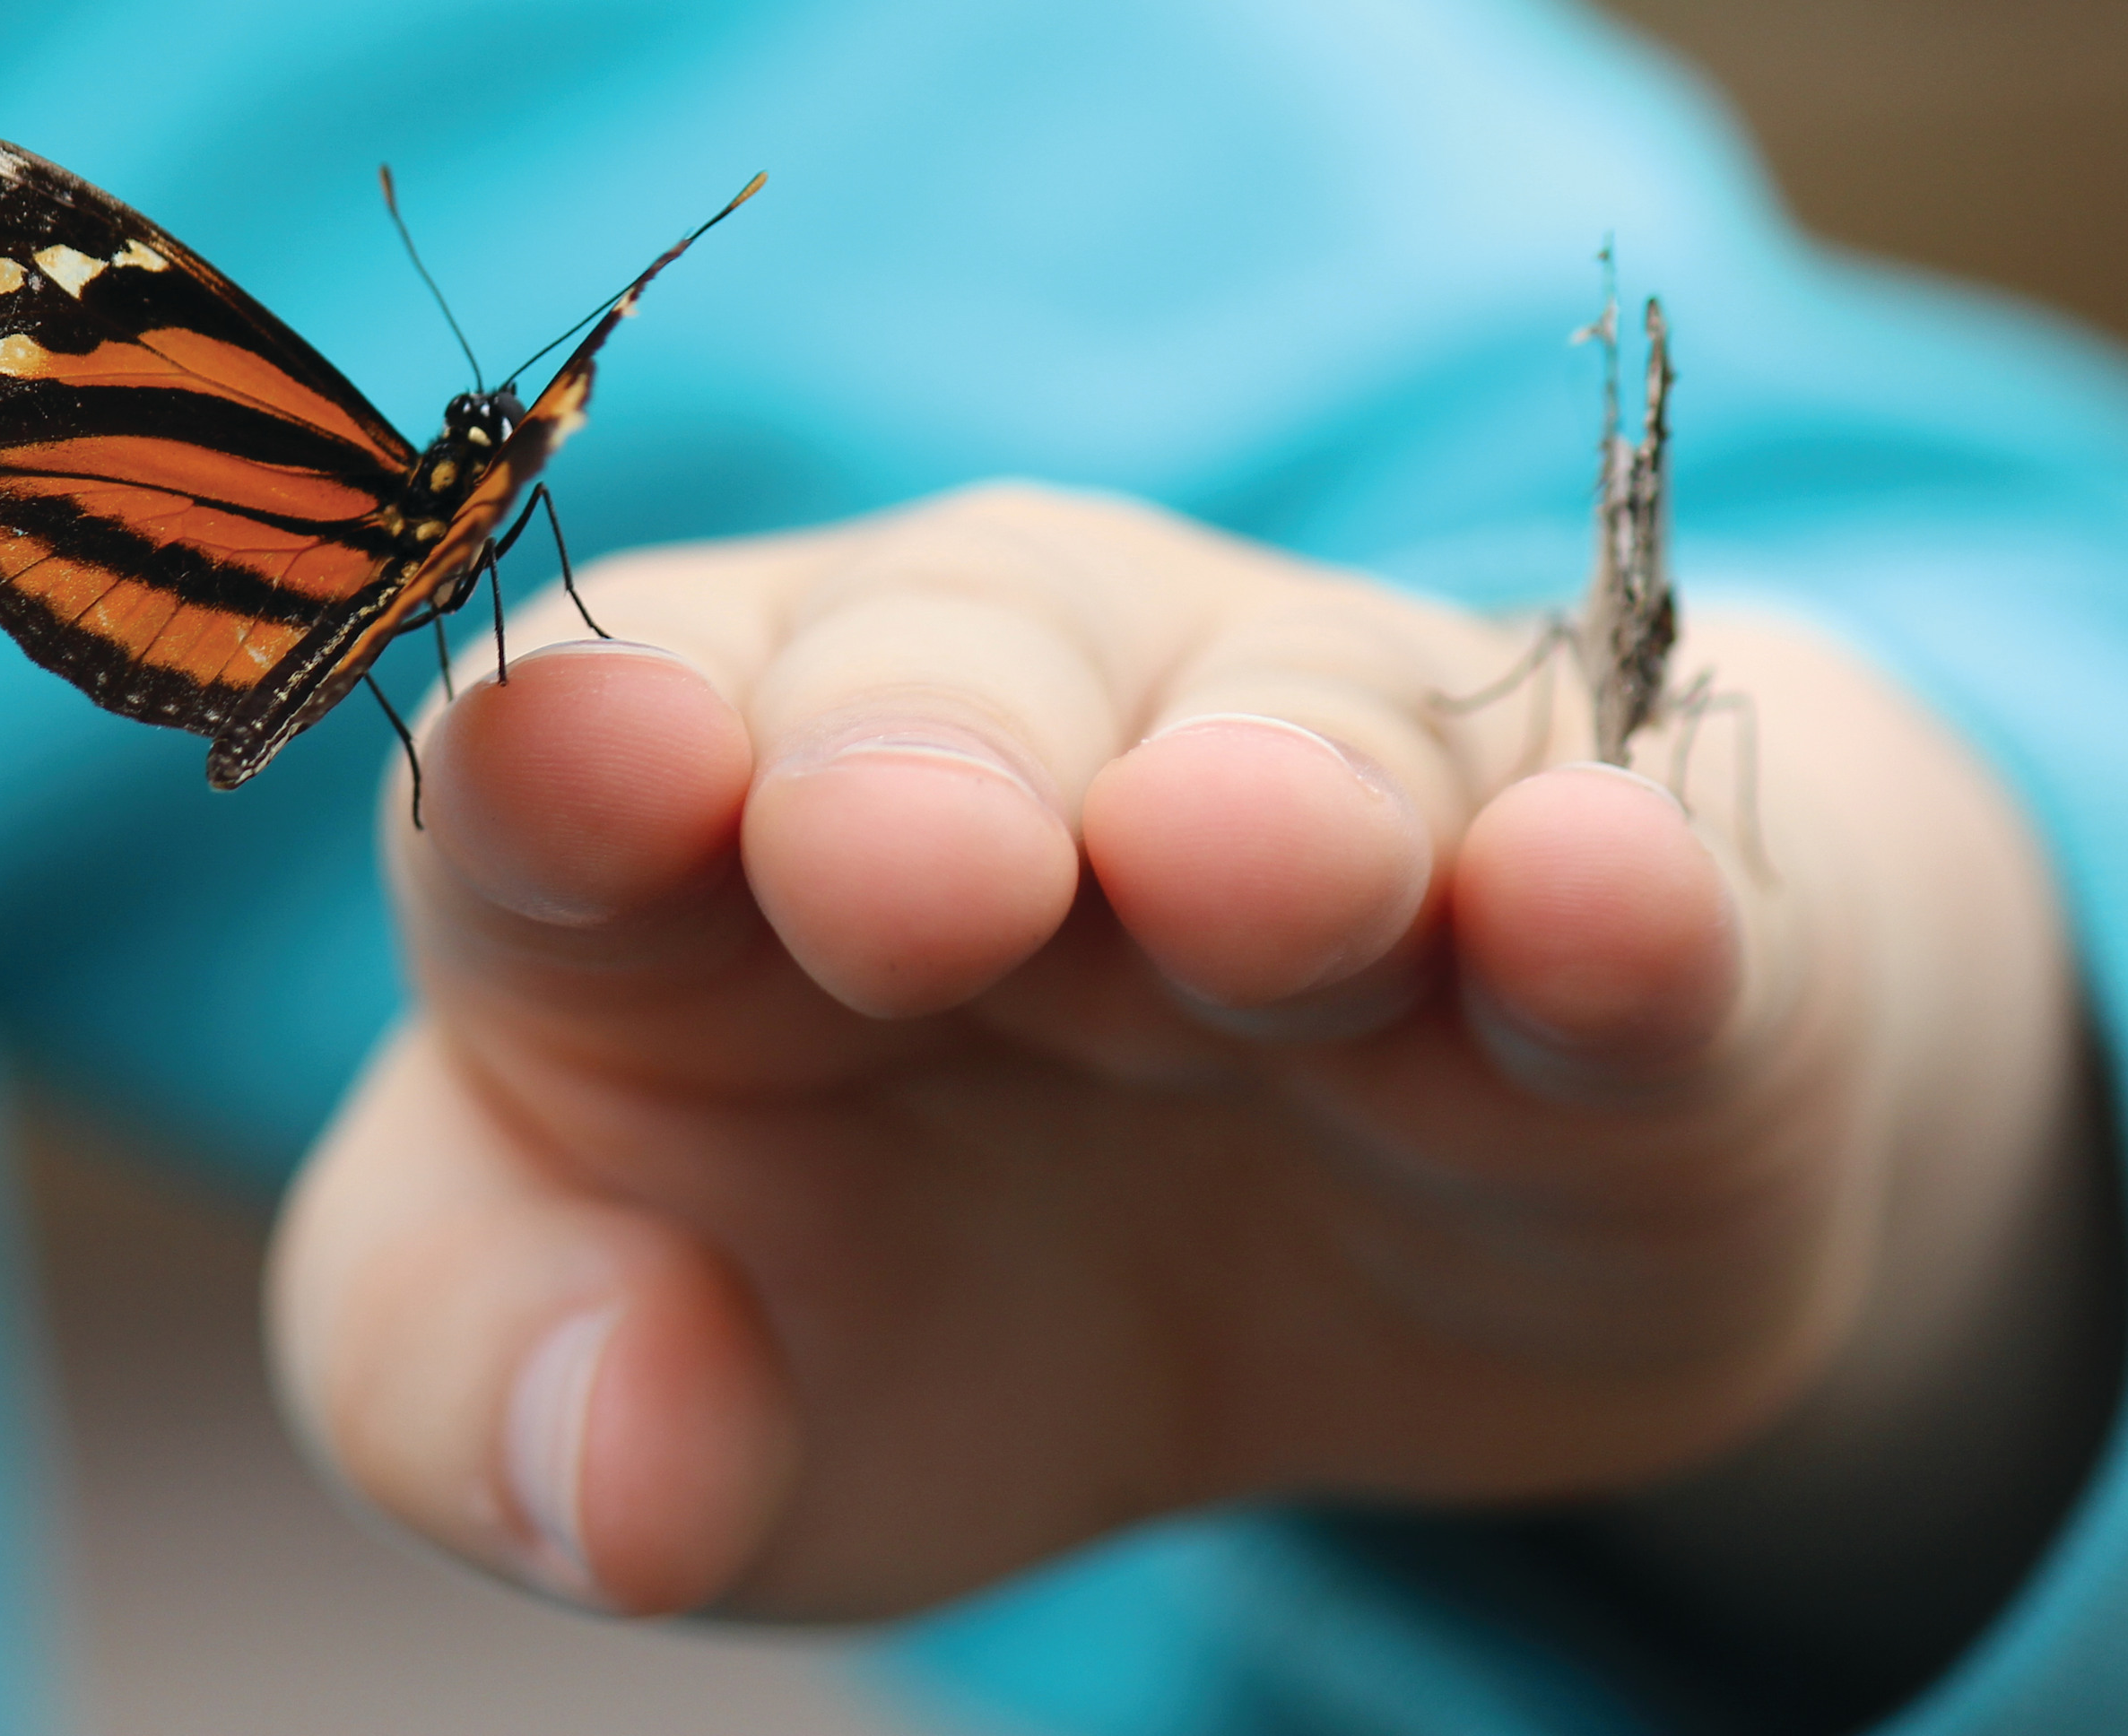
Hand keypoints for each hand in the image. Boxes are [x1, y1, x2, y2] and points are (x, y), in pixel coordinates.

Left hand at [268, 485, 2118, 1694]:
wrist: (1365, 1290)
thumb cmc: (914, 1291)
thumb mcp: (650, 1385)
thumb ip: (498, 1389)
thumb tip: (612, 1457)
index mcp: (696, 810)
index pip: (590, 729)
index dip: (579, 747)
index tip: (586, 773)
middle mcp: (1002, 722)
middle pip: (942, 669)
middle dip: (922, 752)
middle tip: (911, 869)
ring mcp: (1324, 785)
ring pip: (1300, 737)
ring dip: (1276, 800)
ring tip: (1250, 871)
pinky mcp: (1611, 925)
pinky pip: (1628, 883)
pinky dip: (1619, 898)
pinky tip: (1604, 898)